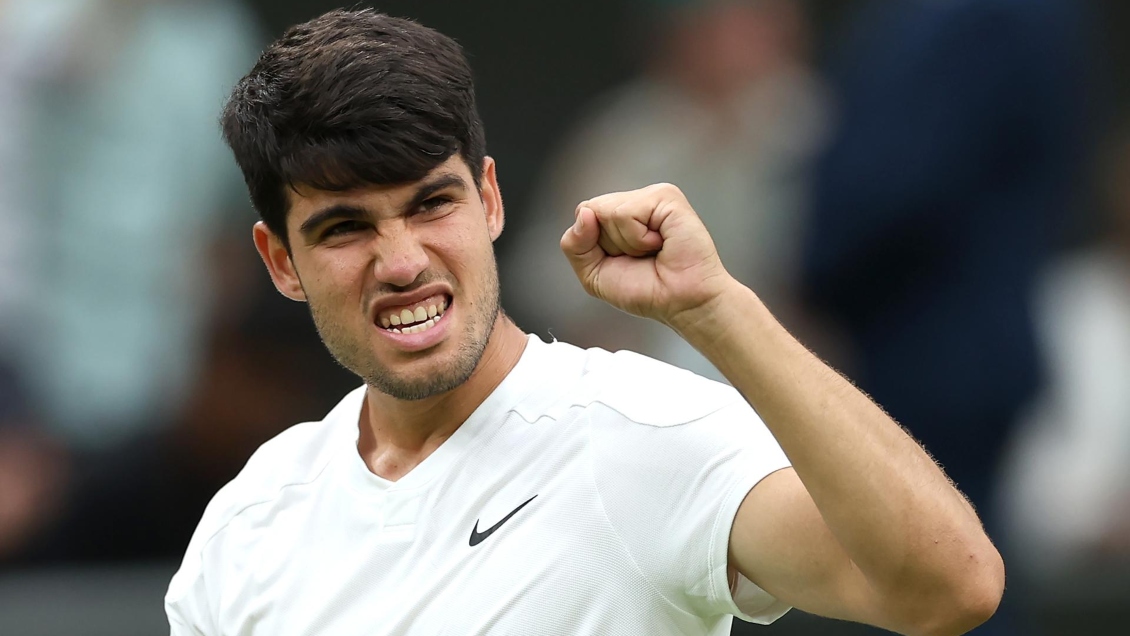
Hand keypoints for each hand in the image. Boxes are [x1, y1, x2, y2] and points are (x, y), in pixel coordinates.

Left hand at [559, 183, 734, 326]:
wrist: (681, 303)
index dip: (594, 244)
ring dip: (626, 243)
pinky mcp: (666, 197)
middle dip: (609, 244)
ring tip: (652, 251)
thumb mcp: (594, 274)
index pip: (584, 213)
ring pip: (607, 211)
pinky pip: (626, 213)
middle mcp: (635, 202)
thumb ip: (575, 245)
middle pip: (592, 210)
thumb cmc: (648, 290)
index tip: (622, 260)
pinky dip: (638, 238)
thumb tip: (584, 214)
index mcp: (619, 215)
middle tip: (640, 257)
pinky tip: (660, 243)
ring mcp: (651, 197)